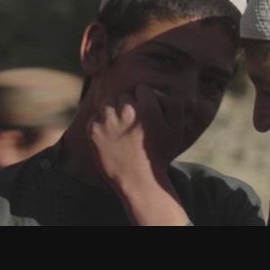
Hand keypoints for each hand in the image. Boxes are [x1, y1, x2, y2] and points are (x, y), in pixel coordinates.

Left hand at [90, 84, 190, 224]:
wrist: (138, 180)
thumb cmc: (159, 154)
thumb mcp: (176, 132)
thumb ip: (175, 106)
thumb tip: (165, 89)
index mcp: (147, 108)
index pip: (141, 89)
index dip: (144, 100)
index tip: (146, 114)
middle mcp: (126, 111)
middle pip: (123, 95)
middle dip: (128, 106)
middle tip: (133, 125)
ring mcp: (107, 120)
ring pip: (108, 103)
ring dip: (113, 112)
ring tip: (121, 130)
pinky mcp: (93, 129)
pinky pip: (95, 117)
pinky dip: (101, 124)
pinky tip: (111, 138)